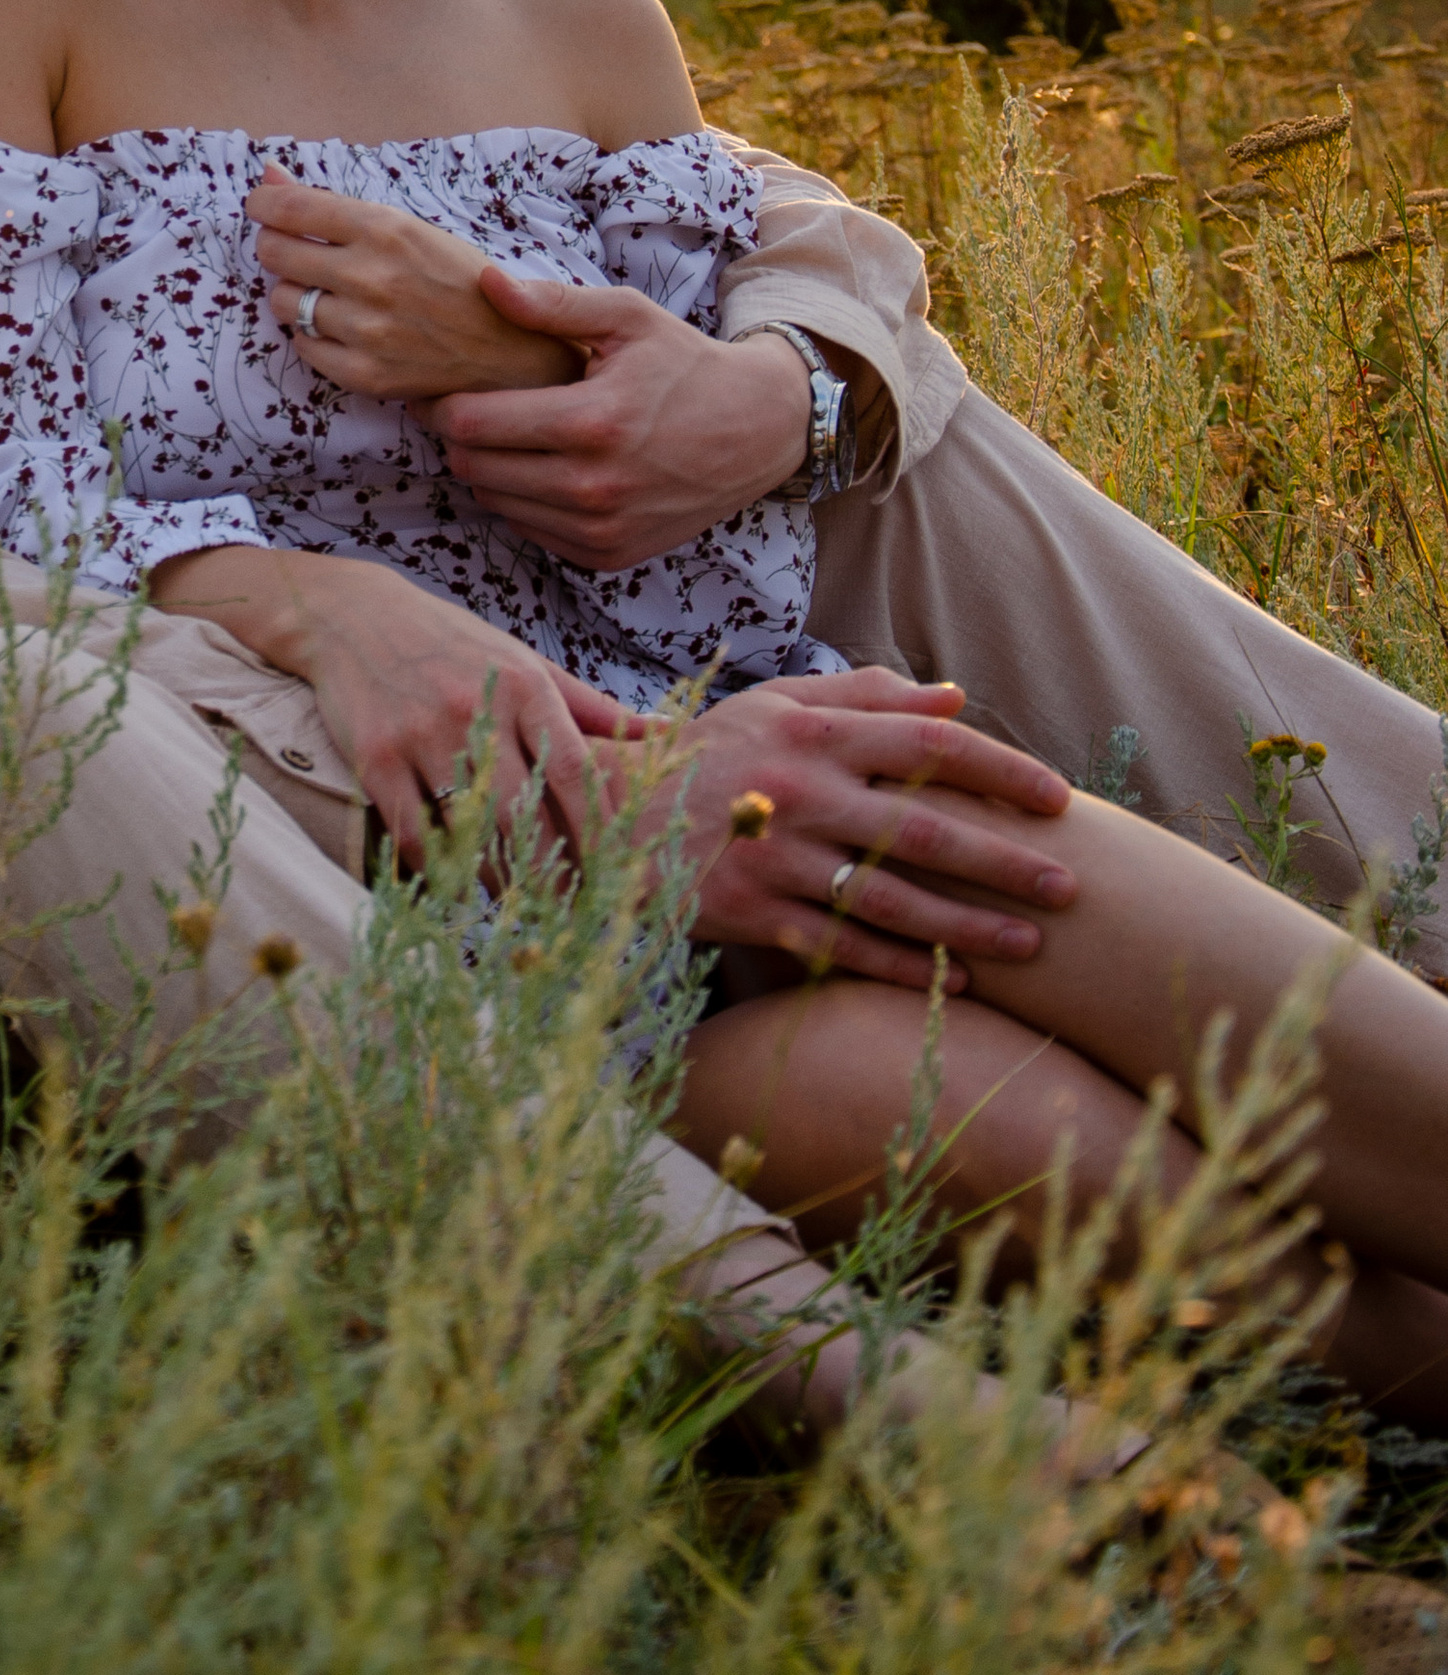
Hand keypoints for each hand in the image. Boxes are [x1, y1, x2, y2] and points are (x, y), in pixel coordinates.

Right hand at [150, 540, 597, 872]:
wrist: (353, 617)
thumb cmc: (454, 644)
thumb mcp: (526, 662)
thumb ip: (593, 707)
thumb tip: (667, 735)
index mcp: (524, 685)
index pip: (576, 773)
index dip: (600, 833)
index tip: (619, 876)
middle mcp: (476, 709)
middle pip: (527, 814)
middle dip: (555, 873)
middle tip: (574, 913)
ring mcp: (421, 735)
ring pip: (472, 831)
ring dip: (501, 880)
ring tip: (523, 908)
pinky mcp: (374, 759)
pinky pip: (414, 834)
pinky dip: (440, 872)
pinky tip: (460, 888)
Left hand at [247, 169, 579, 399]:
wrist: (511, 351)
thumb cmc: (460, 280)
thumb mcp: (410, 228)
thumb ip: (333, 205)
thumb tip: (269, 174)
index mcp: (385, 229)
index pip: (291, 207)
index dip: (264, 203)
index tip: (262, 207)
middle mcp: (371, 276)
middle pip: (274, 252)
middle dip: (275, 246)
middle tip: (295, 251)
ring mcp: (367, 329)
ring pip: (281, 302)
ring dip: (293, 294)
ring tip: (325, 293)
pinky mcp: (365, 373)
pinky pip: (303, 345)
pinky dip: (312, 335)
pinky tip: (340, 327)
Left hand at [424, 266, 812, 567]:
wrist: (758, 430)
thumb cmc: (686, 365)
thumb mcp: (629, 318)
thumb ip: (555, 303)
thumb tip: (487, 284)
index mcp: (593, 423)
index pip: (472, 425)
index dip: (439, 405)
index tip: (434, 389)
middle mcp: (594, 488)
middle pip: (473, 469)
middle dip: (458, 436)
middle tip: (466, 408)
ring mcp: (602, 530)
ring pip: (495, 503)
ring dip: (488, 470)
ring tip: (508, 435)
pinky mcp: (608, 556)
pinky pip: (529, 531)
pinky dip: (522, 501)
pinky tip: (543, 468)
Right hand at [620, 668, 1077, 988]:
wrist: (604, 813)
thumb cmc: (707, 753)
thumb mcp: (776, 705)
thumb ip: (864, 695)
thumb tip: (956, 698)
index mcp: (812, 732)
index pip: (928, 745)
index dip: (1000, 770)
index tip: (1058, 799)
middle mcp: (800, 790)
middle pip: (924, 829)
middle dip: (1005, 861)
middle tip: (1070, 884)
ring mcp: (775, 855)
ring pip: (891, 898)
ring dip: (968, 924)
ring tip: (1032, 945)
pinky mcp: (751, 911)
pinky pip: (840, 944)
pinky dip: (901, 964)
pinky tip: (955, 979)